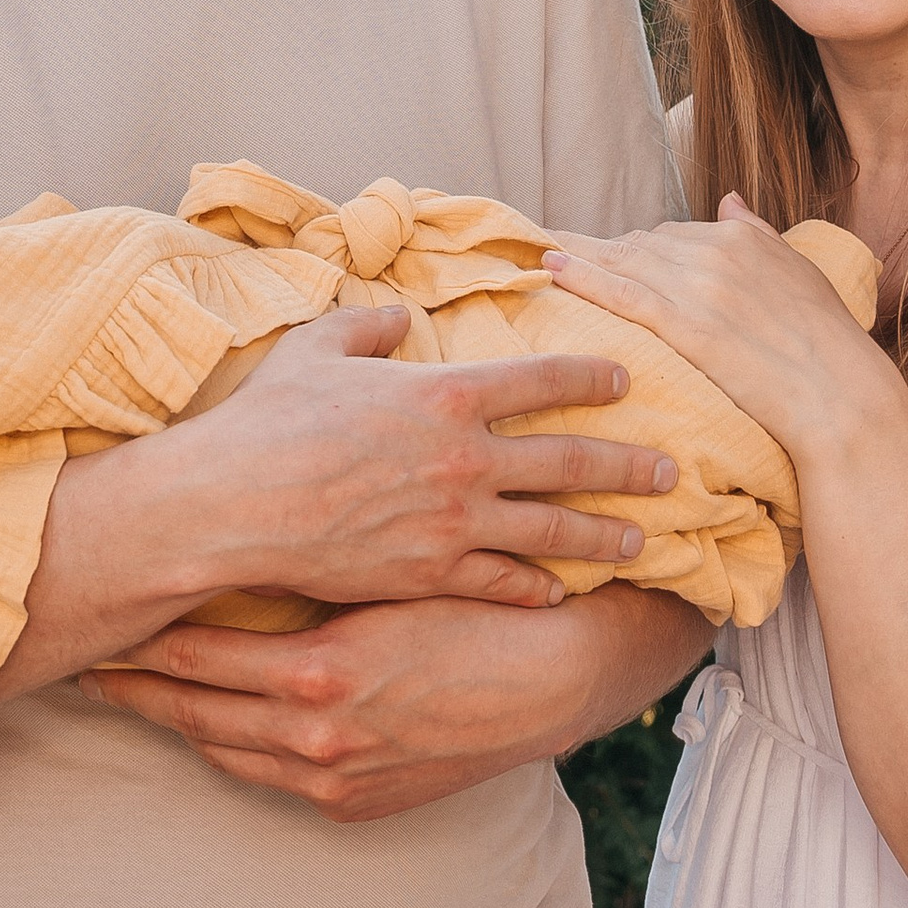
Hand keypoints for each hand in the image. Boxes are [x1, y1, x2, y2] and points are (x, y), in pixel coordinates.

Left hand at [90, 582, 712, 820]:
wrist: (555, 682)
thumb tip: (254, 513)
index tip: (104, 618)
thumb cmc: (476, 607)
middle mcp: (314, 735)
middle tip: (88, 662)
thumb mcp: (393, 570)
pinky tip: (212, 725)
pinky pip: (268, 778)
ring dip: (176, 721)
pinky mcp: (355, 804)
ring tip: (133, 694)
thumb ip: (320, 554)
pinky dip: (233, 749)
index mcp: (319, 669)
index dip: (143, 636)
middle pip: (193, 713)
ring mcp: (331, 779)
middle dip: (137, 687)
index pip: (197, 654)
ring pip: (223, 751)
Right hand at [170, 308, 676, 607]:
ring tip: (641, 542)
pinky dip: (535, 586)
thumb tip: (397, 316)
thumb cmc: (268, 421)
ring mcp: (453, 522)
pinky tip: (557, 590)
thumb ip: (368, 327)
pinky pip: (501, 580)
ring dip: (603, 536)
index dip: (591, 378)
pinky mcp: (430, 572)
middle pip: (571, 462)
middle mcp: (466, 458)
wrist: (232, 506)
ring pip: (552, 531)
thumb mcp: (318, 350)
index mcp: (446, 392)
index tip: (626, 381)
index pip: (544, 379)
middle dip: (630, 468)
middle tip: (674, 474)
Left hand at [542, 199, 904, 462]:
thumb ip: (759, 233)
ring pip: (624, 260)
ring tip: (537, 248)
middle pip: (642, 243)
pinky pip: (623, 291)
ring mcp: (699, 286)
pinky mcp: (686, 325)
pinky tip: (552, 266)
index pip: (674, 233)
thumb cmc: (828, 344)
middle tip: (558, 249)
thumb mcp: (799, 272)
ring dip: (577, 252)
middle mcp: (717, 250)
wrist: (840, 395)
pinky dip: (584, 275)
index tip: (611, 253)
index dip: (639, 248)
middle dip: (604, 250)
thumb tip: (727, 200)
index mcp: (744, 237)